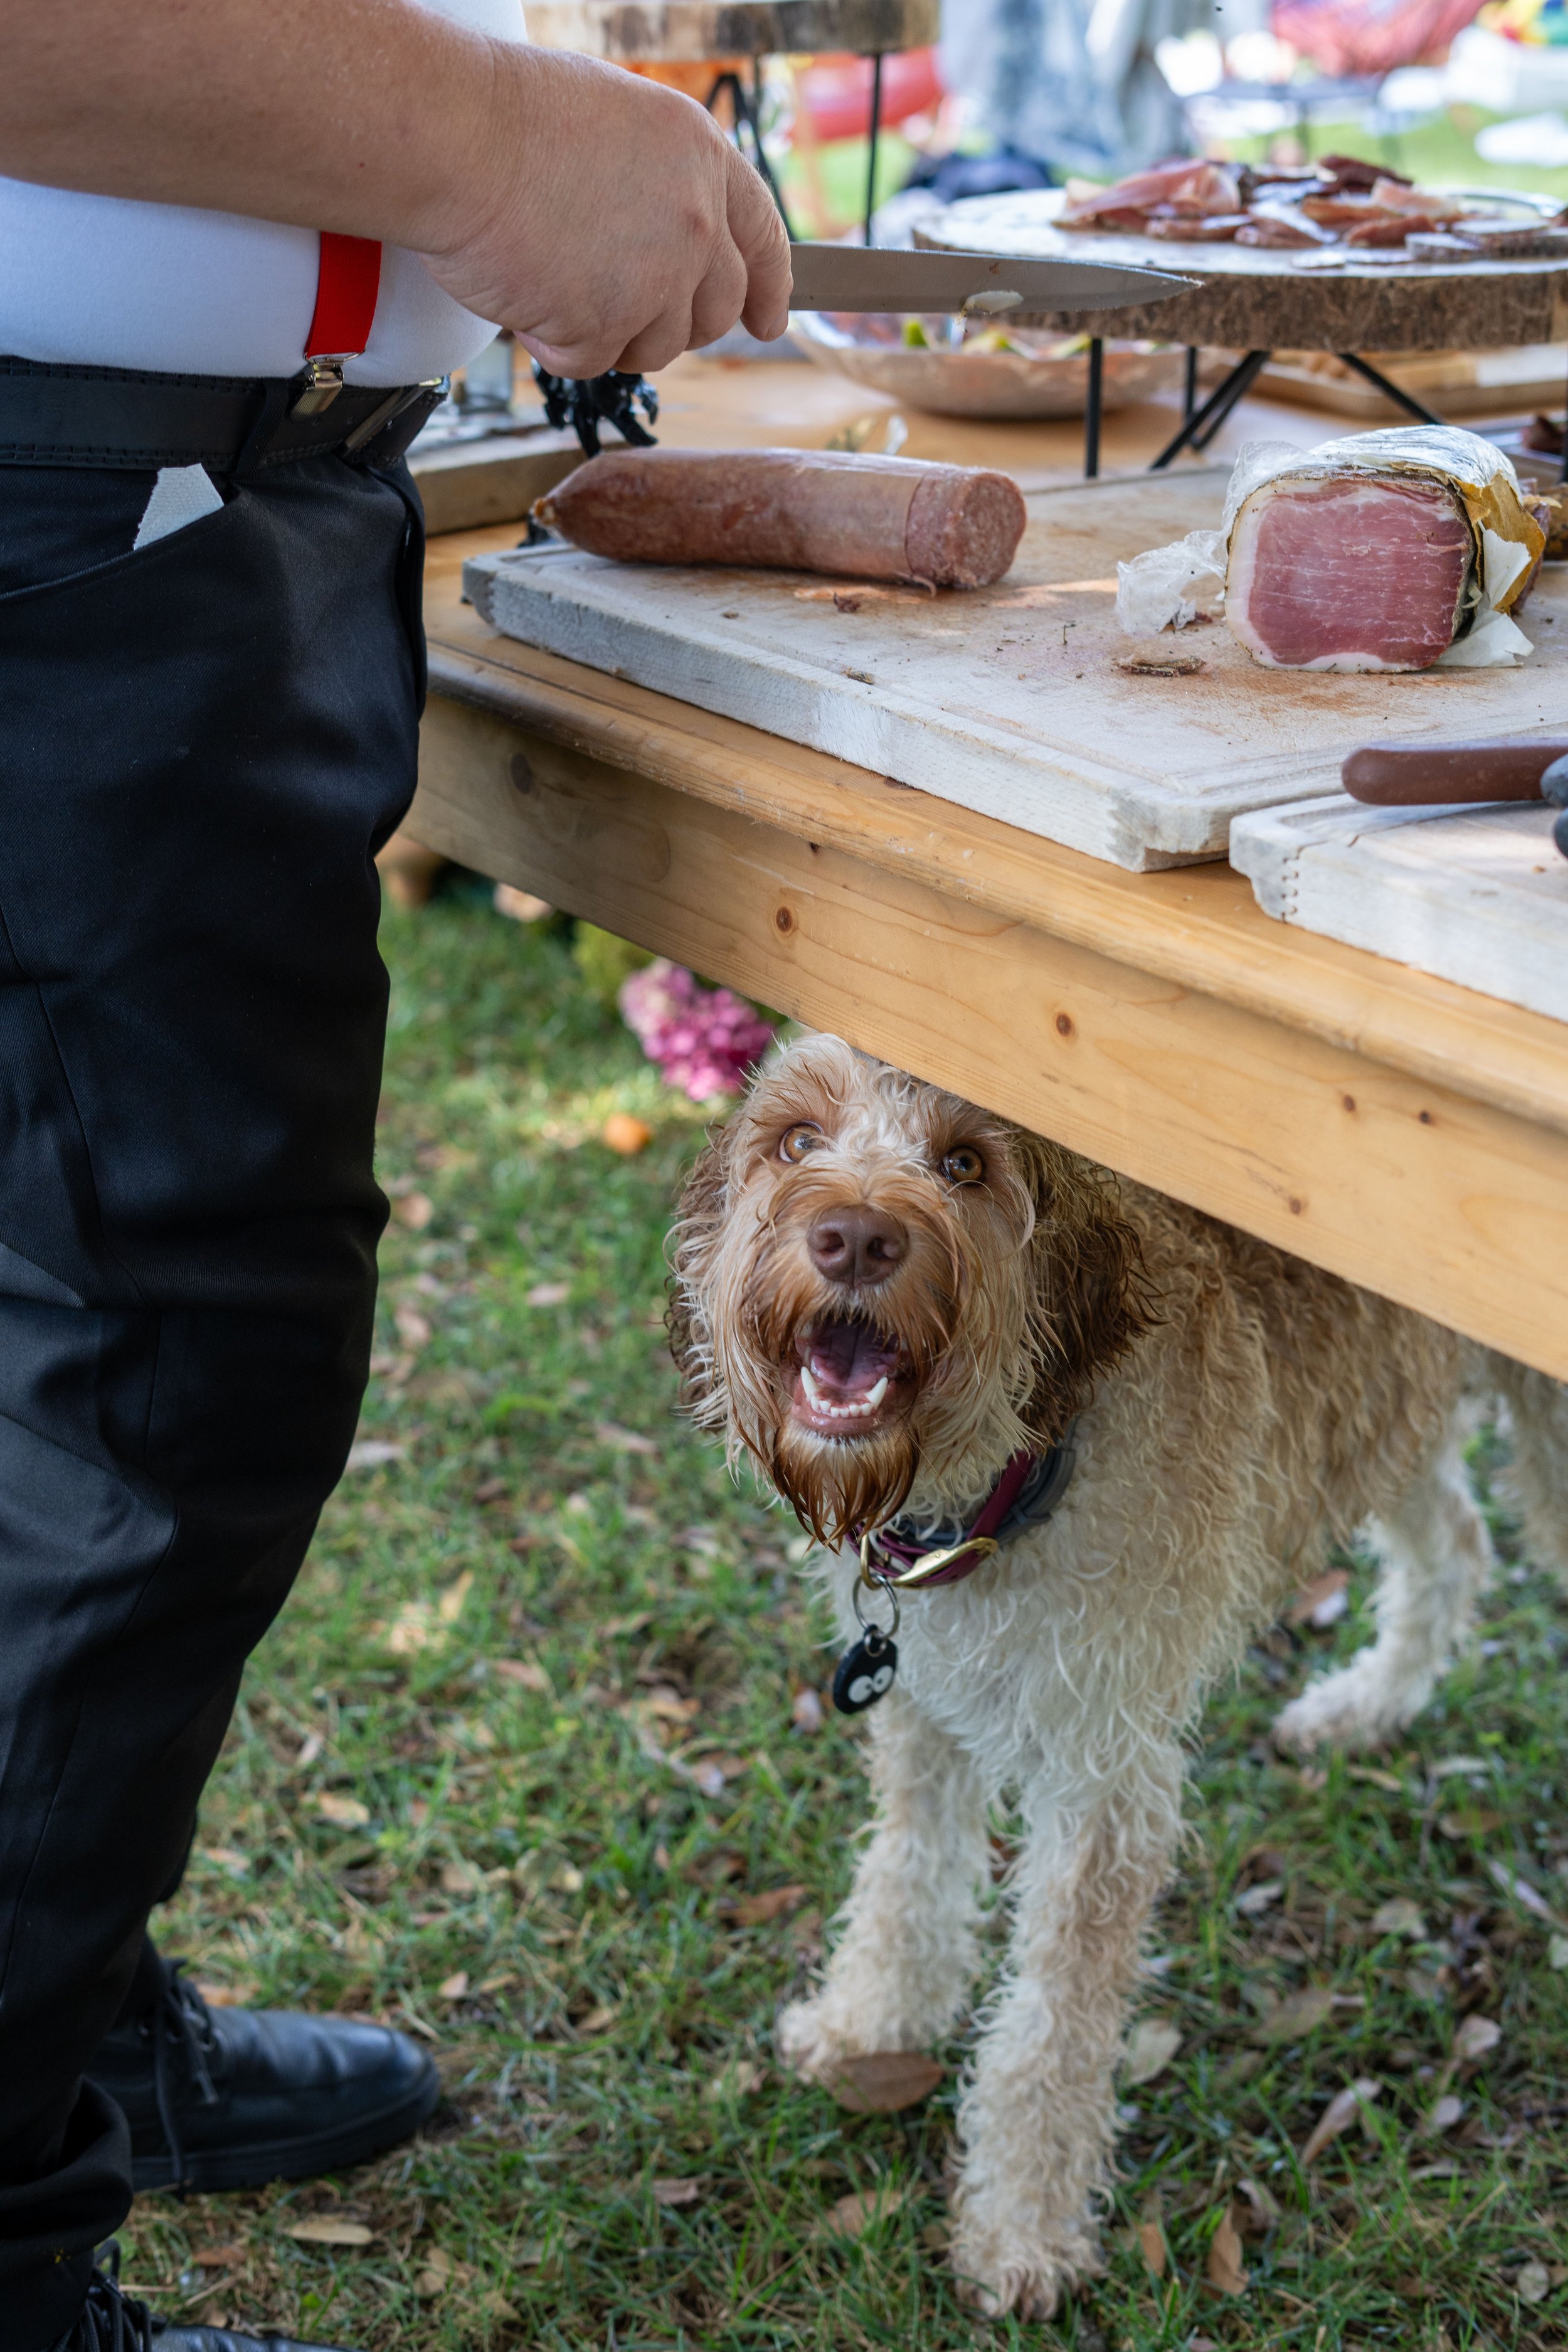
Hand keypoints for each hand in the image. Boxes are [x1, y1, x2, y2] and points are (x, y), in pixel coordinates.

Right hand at [417, 46, 791, 377]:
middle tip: (623, 314)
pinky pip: (589, 360)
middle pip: (714, 311)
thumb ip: (661, 184)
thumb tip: (665, 237)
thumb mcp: (617, 126)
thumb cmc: (510, 118)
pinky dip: (553, 341)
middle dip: (675, 324)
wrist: (456, 137)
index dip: (771, 287)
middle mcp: (694, 221)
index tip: (771, 322)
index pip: (763, 238)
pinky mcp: (605, 324)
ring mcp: (656, 278)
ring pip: (655, 347)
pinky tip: (525, 292)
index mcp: (701, 159)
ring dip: (608, 333)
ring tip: (555, 280)